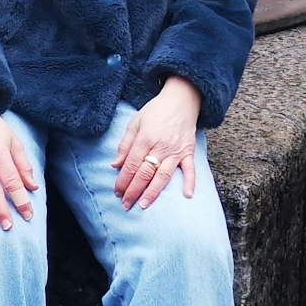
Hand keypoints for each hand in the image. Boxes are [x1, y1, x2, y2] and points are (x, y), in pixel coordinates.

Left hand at [112, 77, 201, 208]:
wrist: (181, 100)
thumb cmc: (155, 111)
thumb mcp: (135, 123)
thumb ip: (125, 145)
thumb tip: (115, 165)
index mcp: (145, 138)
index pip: (131, 165)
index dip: (123, 180)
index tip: (117, 192)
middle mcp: (160, 146)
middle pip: (145, 173)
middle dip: (133, 191)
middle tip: (125, 205)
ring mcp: (176, 151)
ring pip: (163, 176)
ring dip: (153, 192)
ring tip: (143, 205)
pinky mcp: (188, 152)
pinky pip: (190, 169)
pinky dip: (190, 182)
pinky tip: (187, 196)